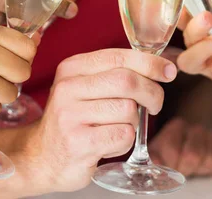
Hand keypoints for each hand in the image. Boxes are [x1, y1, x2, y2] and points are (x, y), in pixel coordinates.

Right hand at [21, 48, 176, 192]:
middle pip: (127, 81)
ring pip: (128, 110)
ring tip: (116, 128)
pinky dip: (125, 141)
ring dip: (134, 122)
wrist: (42, 156)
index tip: (168, 71)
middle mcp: (68, 87)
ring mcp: (71, 115)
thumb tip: (161, 66)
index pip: (119, 56)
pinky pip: (123, 136)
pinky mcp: (78, 142)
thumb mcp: (85, 87)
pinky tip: (108, 143)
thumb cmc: (74, 119)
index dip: (150, 63)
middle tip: (154, 105)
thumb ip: (114, 73)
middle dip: (151, 93)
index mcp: (72, 68)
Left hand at [149, 118, 211, 176]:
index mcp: (176, 126)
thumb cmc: (171, 150)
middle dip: (185, 169)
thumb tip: (155, 163)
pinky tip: (206, 166)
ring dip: (200, 169)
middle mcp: (196, 128)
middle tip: (182, 168)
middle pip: (193, 156)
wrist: (192, 142)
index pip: (173, 149)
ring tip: (193, 167)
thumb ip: (153, 157)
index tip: (169, 167)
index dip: (171, 164)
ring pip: (211, 160)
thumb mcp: (157, 151)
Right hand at [177, 0, 211, 86]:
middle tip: (207, 16)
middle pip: (184, 41)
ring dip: (205, 48)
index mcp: (199, 23)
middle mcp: (199, 43)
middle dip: (193, 29)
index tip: (180, 4)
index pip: (177, 19)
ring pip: (191, 62)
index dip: (173, 14)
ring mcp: (209, 62)